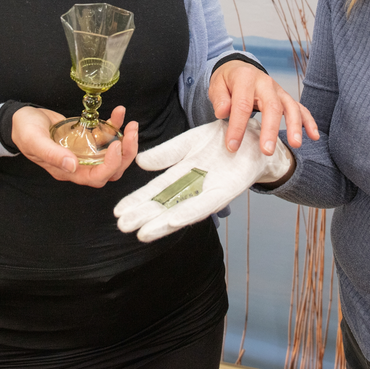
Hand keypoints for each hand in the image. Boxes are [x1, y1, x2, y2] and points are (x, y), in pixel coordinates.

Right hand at [11, 105, 138, 186]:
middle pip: (111, 170)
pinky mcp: (87, 138)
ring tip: (131, 123)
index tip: (116, 145)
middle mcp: (80, 164)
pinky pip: (107, 136)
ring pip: (113, 155)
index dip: (110, 165)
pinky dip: (116, 125)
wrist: (20, 119)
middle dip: (126, 154)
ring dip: (126, 141)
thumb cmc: (24, 131)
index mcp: (67, 171)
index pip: (96, 177)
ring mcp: (85, 152)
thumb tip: (72, 166)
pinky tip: (118, 112)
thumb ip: (51, 154)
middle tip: (132, 131)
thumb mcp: (34, 140)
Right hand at [114, 116, 292, 241]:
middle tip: (123, 227)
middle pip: (164, 205)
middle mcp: (193, 188)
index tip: (118, 211)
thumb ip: (166, 153)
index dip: (137, 201)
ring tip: (142, 233)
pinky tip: (174, 220)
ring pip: (181, 211)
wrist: (251, 136)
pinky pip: (205, 205)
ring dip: (162, 223)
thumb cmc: (221, 140)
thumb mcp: (188, 143)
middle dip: (145, 217)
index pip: (155, 191)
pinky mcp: (226, 192)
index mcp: (182, 175)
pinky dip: (189, 213)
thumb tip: (139, 162)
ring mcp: (208, 192)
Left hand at [209, 59, 318, 154]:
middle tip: (267, 150)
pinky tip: (314, 135)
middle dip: (270, 129)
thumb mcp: (216, 85)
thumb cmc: (227, 81)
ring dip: (294, 126)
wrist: (239, 69)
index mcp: (245, 78)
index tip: (232, 146)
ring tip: (296, 144)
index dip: (237, 127)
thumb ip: (219, 98)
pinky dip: (309, 121)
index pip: (242, 104)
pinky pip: (300, 108)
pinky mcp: (285, 97)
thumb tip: (223, 112)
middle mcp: (265, 83)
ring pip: (290, 106)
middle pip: (271, 106)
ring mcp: (278, 90)